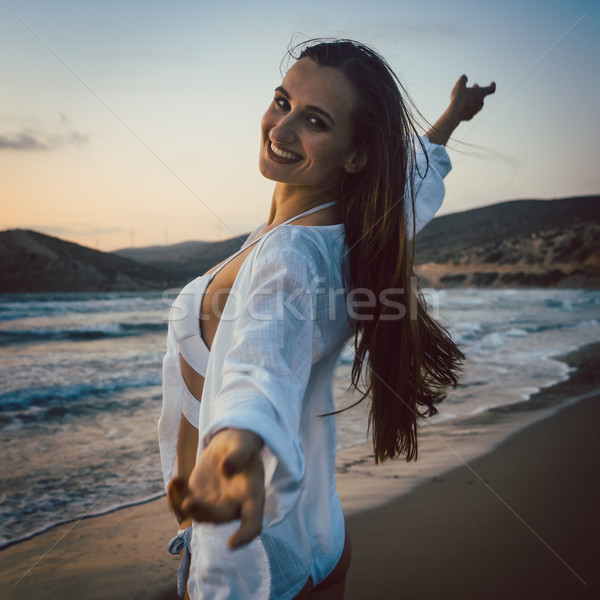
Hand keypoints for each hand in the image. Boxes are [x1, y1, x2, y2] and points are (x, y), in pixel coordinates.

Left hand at [168, 428, 264, 548]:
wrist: (228, 446)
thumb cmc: (242, 445)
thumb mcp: (243, 444)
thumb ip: (238, 455)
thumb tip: (226, 469)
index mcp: (252, 495)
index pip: (253, 522)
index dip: (244, 536)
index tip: (230, 544)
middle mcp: (233, 506)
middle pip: (219, 518)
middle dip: (203, 512)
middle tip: (188, 501)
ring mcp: (214, 505)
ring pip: (198, 515)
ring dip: (183, 504)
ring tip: (176, 481)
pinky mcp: (197, 499)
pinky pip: (183, 506)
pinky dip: (175, 498)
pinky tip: (174, 481)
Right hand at [449, 74, 495, 121]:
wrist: (454, 114)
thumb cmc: (458, 98)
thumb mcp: (459, 85)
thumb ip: (463, 79)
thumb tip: (464, 78)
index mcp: (481, 93)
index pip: (491, 89)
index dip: (492, 85)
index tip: (492, 83)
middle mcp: (481, 102)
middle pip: (482, 95)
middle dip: (478, 90)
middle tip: (474, 86)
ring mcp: (476, 110)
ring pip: (477, 103)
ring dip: (473, 98)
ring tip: (467, 96)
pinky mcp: (470, 116)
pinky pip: (471, 110)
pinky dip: (468, 107)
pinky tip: (463, 106)